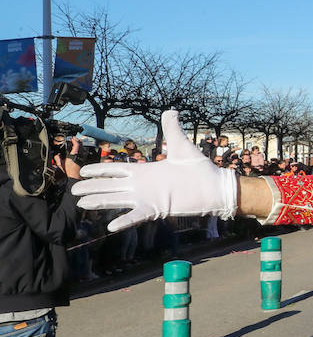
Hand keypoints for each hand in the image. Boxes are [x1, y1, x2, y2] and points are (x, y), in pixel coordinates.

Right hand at [72, 109, 238, 232]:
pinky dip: (124, 221)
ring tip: (82, 204)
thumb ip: (173, 129)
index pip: (116, 171)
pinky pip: (136, 216)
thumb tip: (170, 110)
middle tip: (74, 190)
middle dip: (92, 187)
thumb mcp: (182, 147)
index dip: (99, 171)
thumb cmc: (200, 169)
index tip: (82, 171)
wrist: (214, 187)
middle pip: (110, 186)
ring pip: (117, 200)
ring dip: (100, 202)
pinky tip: (111, 226)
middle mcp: (142, 186)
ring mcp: (147, 198)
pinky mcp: (156, 209)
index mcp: (145, 171)